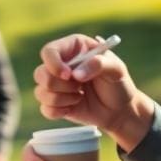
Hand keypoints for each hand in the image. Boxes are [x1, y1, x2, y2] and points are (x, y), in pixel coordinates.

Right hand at [34, 34, 151, 150]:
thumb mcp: (117, 69)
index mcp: (72, 49)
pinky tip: (73, 107)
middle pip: (40, 73)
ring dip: (62, 98)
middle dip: (61, 85)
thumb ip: (99, 64)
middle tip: (80, 87)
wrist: (120, 110)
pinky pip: (45, 108)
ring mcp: (55, 85)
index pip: (49, 51)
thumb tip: (76, 74)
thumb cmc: (119, 84)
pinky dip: (59, 111)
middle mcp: (59, 65)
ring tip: (80, 96)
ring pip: (40, 92)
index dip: (54, 63)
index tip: (69, 75)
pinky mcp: (54, 103)